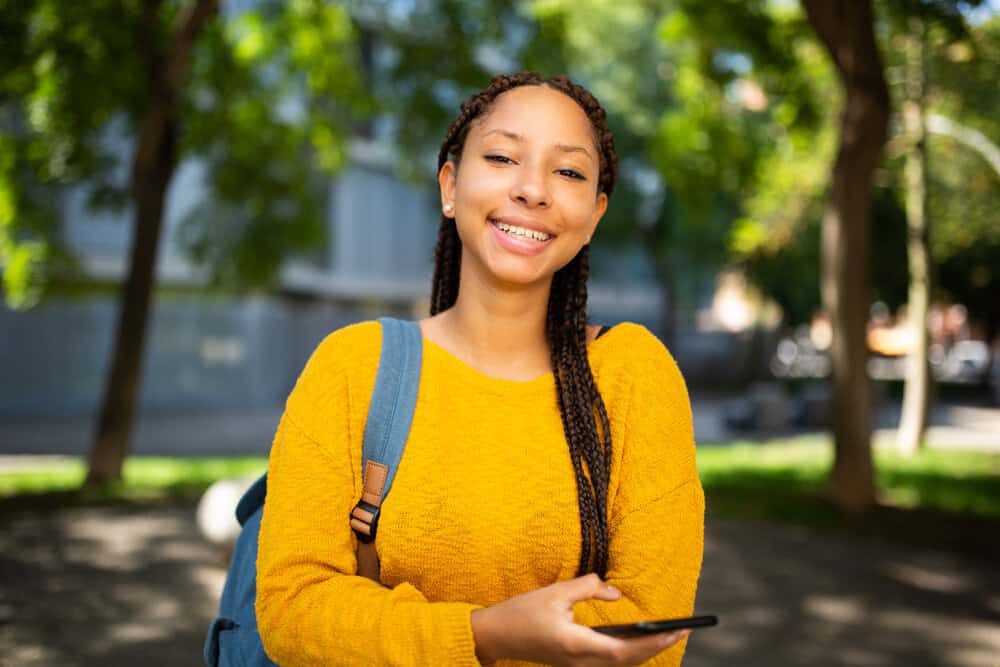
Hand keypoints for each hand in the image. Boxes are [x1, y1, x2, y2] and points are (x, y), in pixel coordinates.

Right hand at [470, 574, 688, 665]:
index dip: (653, 642)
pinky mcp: (573, 664)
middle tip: (681, 631)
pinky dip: (627, 654)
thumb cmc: (521, 612)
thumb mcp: (556, 591)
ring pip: (619, 665)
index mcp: (576, 644)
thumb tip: (616, 593)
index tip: (675, 630)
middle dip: (656, 647)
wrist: (495, 635)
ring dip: (644, 652)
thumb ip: (589, 587)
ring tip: (664, 635)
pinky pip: (608, 663)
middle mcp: (580, 662)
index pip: (624, 650)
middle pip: (627, 662)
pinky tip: (636, 642)